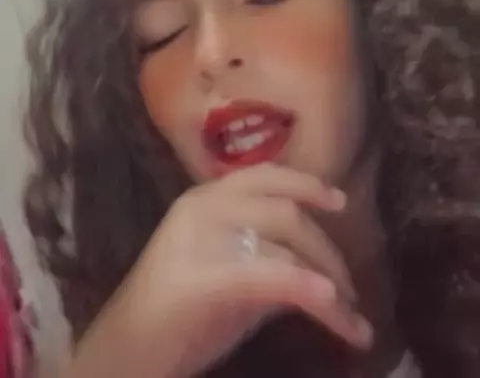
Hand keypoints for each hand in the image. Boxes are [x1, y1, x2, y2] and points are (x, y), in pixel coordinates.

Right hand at [67, 164, 371, 377]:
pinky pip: (272, 276)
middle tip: (352, 292)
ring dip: (331, 284)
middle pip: (286, 214)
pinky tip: (334, 309)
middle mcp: (203, 208)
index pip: (264, 175)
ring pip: (286, 247)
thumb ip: (265, 255)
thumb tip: (315, 261)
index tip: (340, 201)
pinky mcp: (205, 278)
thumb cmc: (178, 318)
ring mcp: (201, 239)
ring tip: (352, 320)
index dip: (306, 184)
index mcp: (203, 198)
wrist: (125, 354)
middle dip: (329, 253)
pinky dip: (309, 289)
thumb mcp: (228, 272)